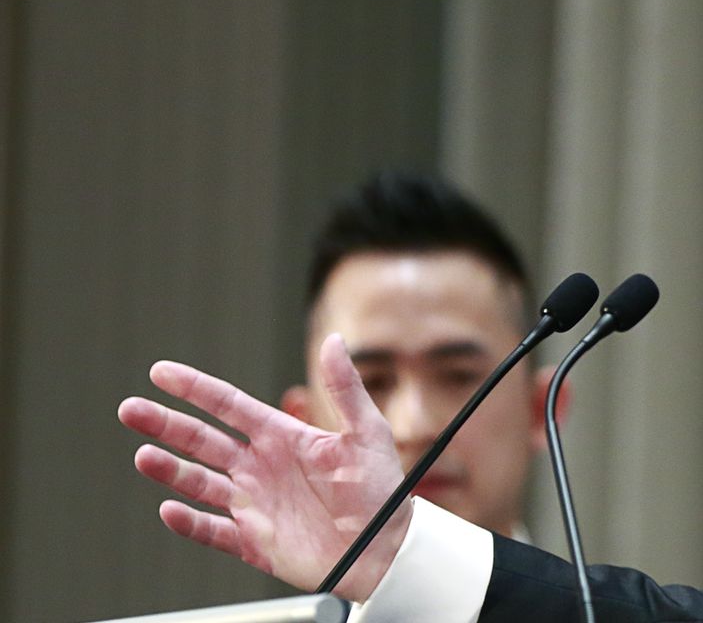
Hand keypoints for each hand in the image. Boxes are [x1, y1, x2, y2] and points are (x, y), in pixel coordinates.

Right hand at [117, 333, 408, 600]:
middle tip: (130, 409)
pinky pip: (212, 531)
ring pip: (199, 482)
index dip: (195, 388)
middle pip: (202, 440)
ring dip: (170, 470)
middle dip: (166, 424)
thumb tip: (336, 340)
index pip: (229, 406)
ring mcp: (253, 504)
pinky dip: (189, 523)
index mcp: (282, 436)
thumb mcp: (367, 433)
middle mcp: (260, 467)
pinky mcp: (253, 541)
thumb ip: (346, 388)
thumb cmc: (381, 490)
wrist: (386, 549)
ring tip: (143, 456)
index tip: (161, 372)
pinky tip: (170, 510)